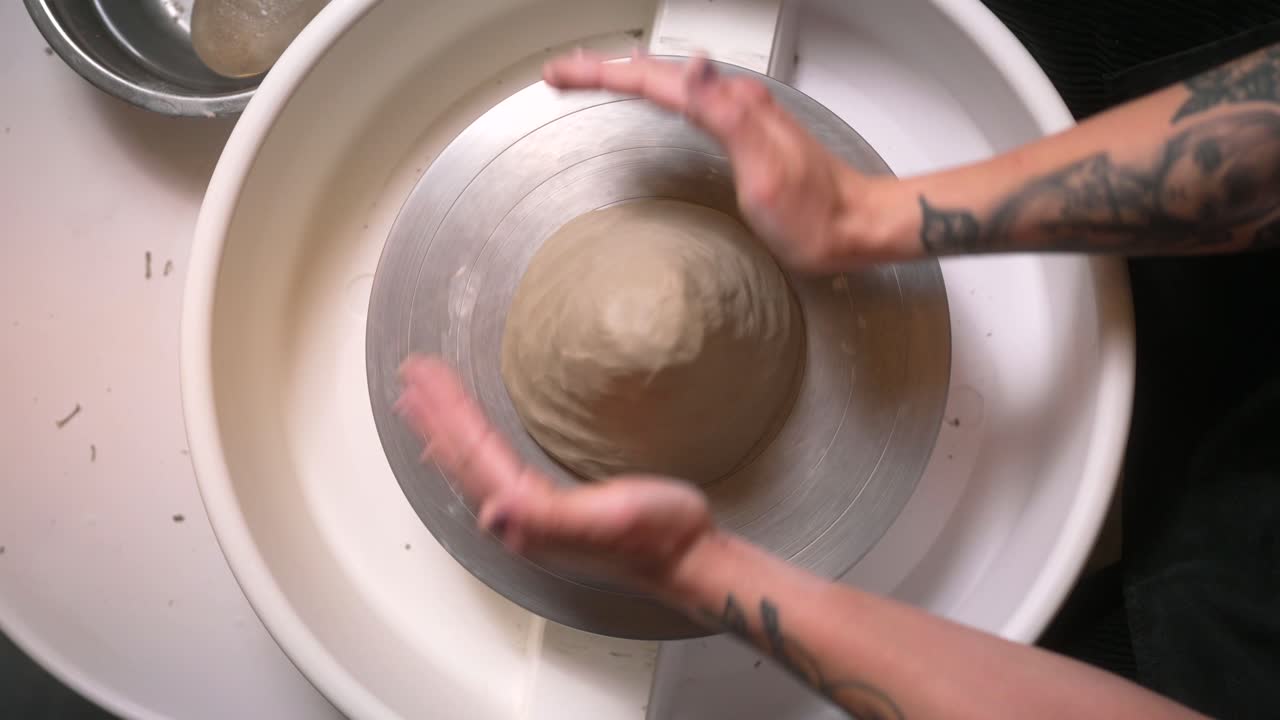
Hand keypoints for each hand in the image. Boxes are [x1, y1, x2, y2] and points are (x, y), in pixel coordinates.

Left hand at [396, 355, 713, 588]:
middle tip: (412, 375)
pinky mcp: (548, 512)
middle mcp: (521, 520)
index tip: (424, 375)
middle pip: (465, 458)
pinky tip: (472, 445)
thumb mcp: (612, 518)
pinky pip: (494, 473)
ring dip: (447, 431)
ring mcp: (532, 518)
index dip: (448, 411)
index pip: (475, 453)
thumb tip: (494, 511)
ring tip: (422, 404)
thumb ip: (551, 519)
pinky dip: (472, 450)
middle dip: (437, 415)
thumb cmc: (661, 535)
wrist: (688, 557)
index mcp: (530, 516)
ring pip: (474, 466)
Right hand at [543, 51, 912, 270]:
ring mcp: (741, 113)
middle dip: (604, 68)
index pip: (651, 78)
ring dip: (628, 76)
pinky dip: (658, 93)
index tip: (560, 74)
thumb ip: (726, 113)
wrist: (855, 225)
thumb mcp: (764, 167)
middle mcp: (736, 100)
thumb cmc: (813, 212)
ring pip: (671, 83)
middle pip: (656, 73)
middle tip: (562, 72)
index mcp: (731, 104)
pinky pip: (689, 100)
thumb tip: (693, 65)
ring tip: (594, 74)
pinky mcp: (746, 130)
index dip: (600, 74)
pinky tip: (659, 97)